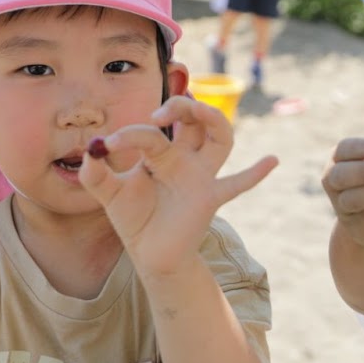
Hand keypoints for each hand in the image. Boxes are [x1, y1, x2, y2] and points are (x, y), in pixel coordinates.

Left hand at [80, 94, 276, 277]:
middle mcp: (185, 158)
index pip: (152, 132)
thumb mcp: (108, 195)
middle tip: (159, 115)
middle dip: (181, 106)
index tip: (108, 146)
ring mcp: (201, 176)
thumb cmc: (134, 220)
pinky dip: (255, 173)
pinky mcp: (210, 198)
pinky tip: (273, 160)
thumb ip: (95, 174)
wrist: (150, 255)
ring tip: (201, 111)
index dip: (130, 134)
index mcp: (160, 152)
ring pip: (220, 139)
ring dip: (214, 120)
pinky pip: (237, 185)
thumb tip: (91, 150)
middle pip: (194, 119)